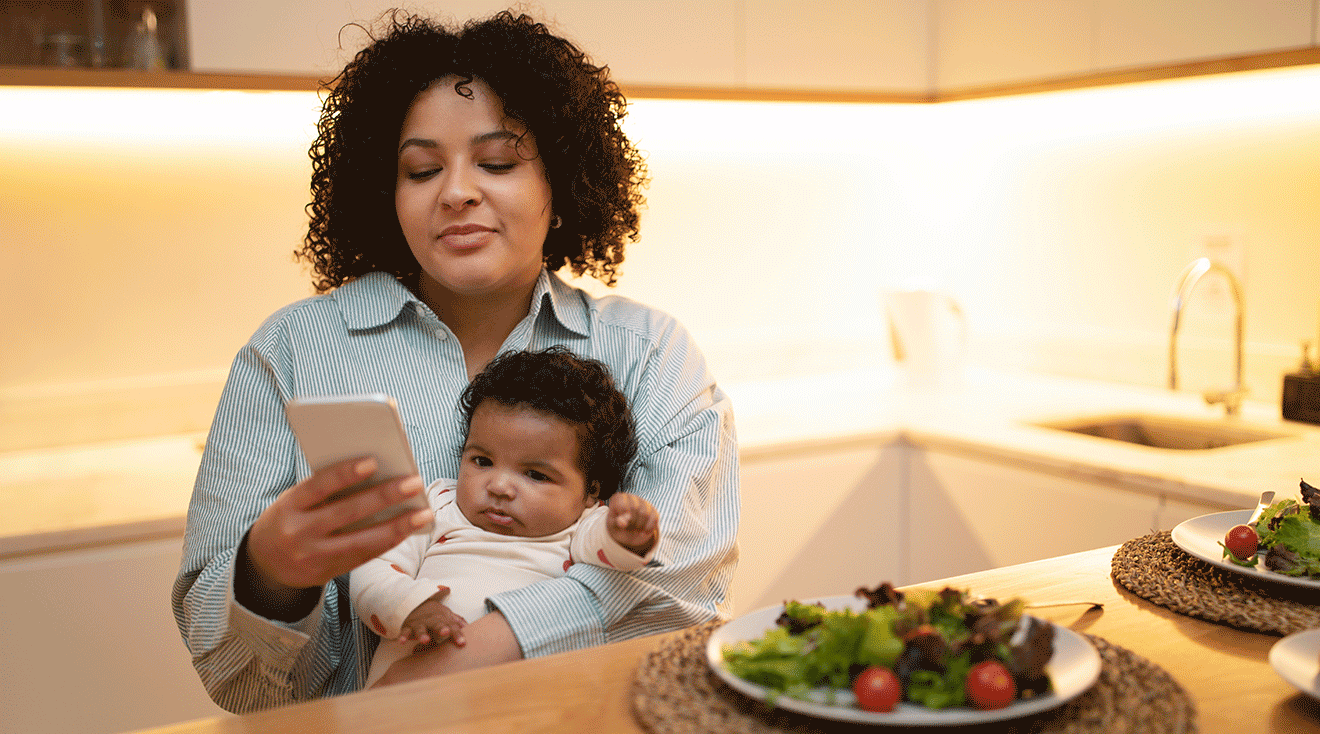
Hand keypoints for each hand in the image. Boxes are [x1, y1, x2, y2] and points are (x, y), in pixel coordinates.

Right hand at [238, 457, 432, 620]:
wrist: (264, 564)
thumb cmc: (288, 519)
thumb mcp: (294, 501)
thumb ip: (324, 491)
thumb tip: (374, 475)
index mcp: (288, 507)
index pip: (317, 487)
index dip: (344, 474)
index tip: (373, 462)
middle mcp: (298, 534)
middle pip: (346, 513)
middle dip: (384, 497)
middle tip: (413, 482)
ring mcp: (313, 557)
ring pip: (361, 541)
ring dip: (397, 526)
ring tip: (424, 513)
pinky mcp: (327, 572)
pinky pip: (363, 556)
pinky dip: (387, 542)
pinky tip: (407, 530)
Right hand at [399, 593, 467, 647]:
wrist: (414, 603)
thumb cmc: (433, 612)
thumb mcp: (446, 614)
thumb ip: (456, 621)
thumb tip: (467, 626)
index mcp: (442, 618)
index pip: (452, 626)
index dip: (457, 633)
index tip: (462, 642)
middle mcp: (431, 620)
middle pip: (437, 624)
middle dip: (441, 628)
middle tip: (445, 632)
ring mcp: (419, 623)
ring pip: (421, 629)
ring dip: (422, 634)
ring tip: (425, 640)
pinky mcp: (408, 626)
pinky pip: (405, 631)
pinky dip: (403, 636)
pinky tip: (402, 641)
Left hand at [606, 493, 658, 555]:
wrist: (627, 532)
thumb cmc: (617, 526)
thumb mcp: (613, 525)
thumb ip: (617, 522)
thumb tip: (623, 523)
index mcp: (618, 498)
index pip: (622, 503)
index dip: (623, 515)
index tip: (623, 524)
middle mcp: (631, 497)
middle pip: (634, 508)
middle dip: (631, 522)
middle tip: (629, 530)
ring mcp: (643, 503)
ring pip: (645, 514)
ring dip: (640, 526)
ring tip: (636, 532)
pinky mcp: (652, 510)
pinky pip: (654, 518)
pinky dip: (649, 528)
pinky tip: (644, 533)